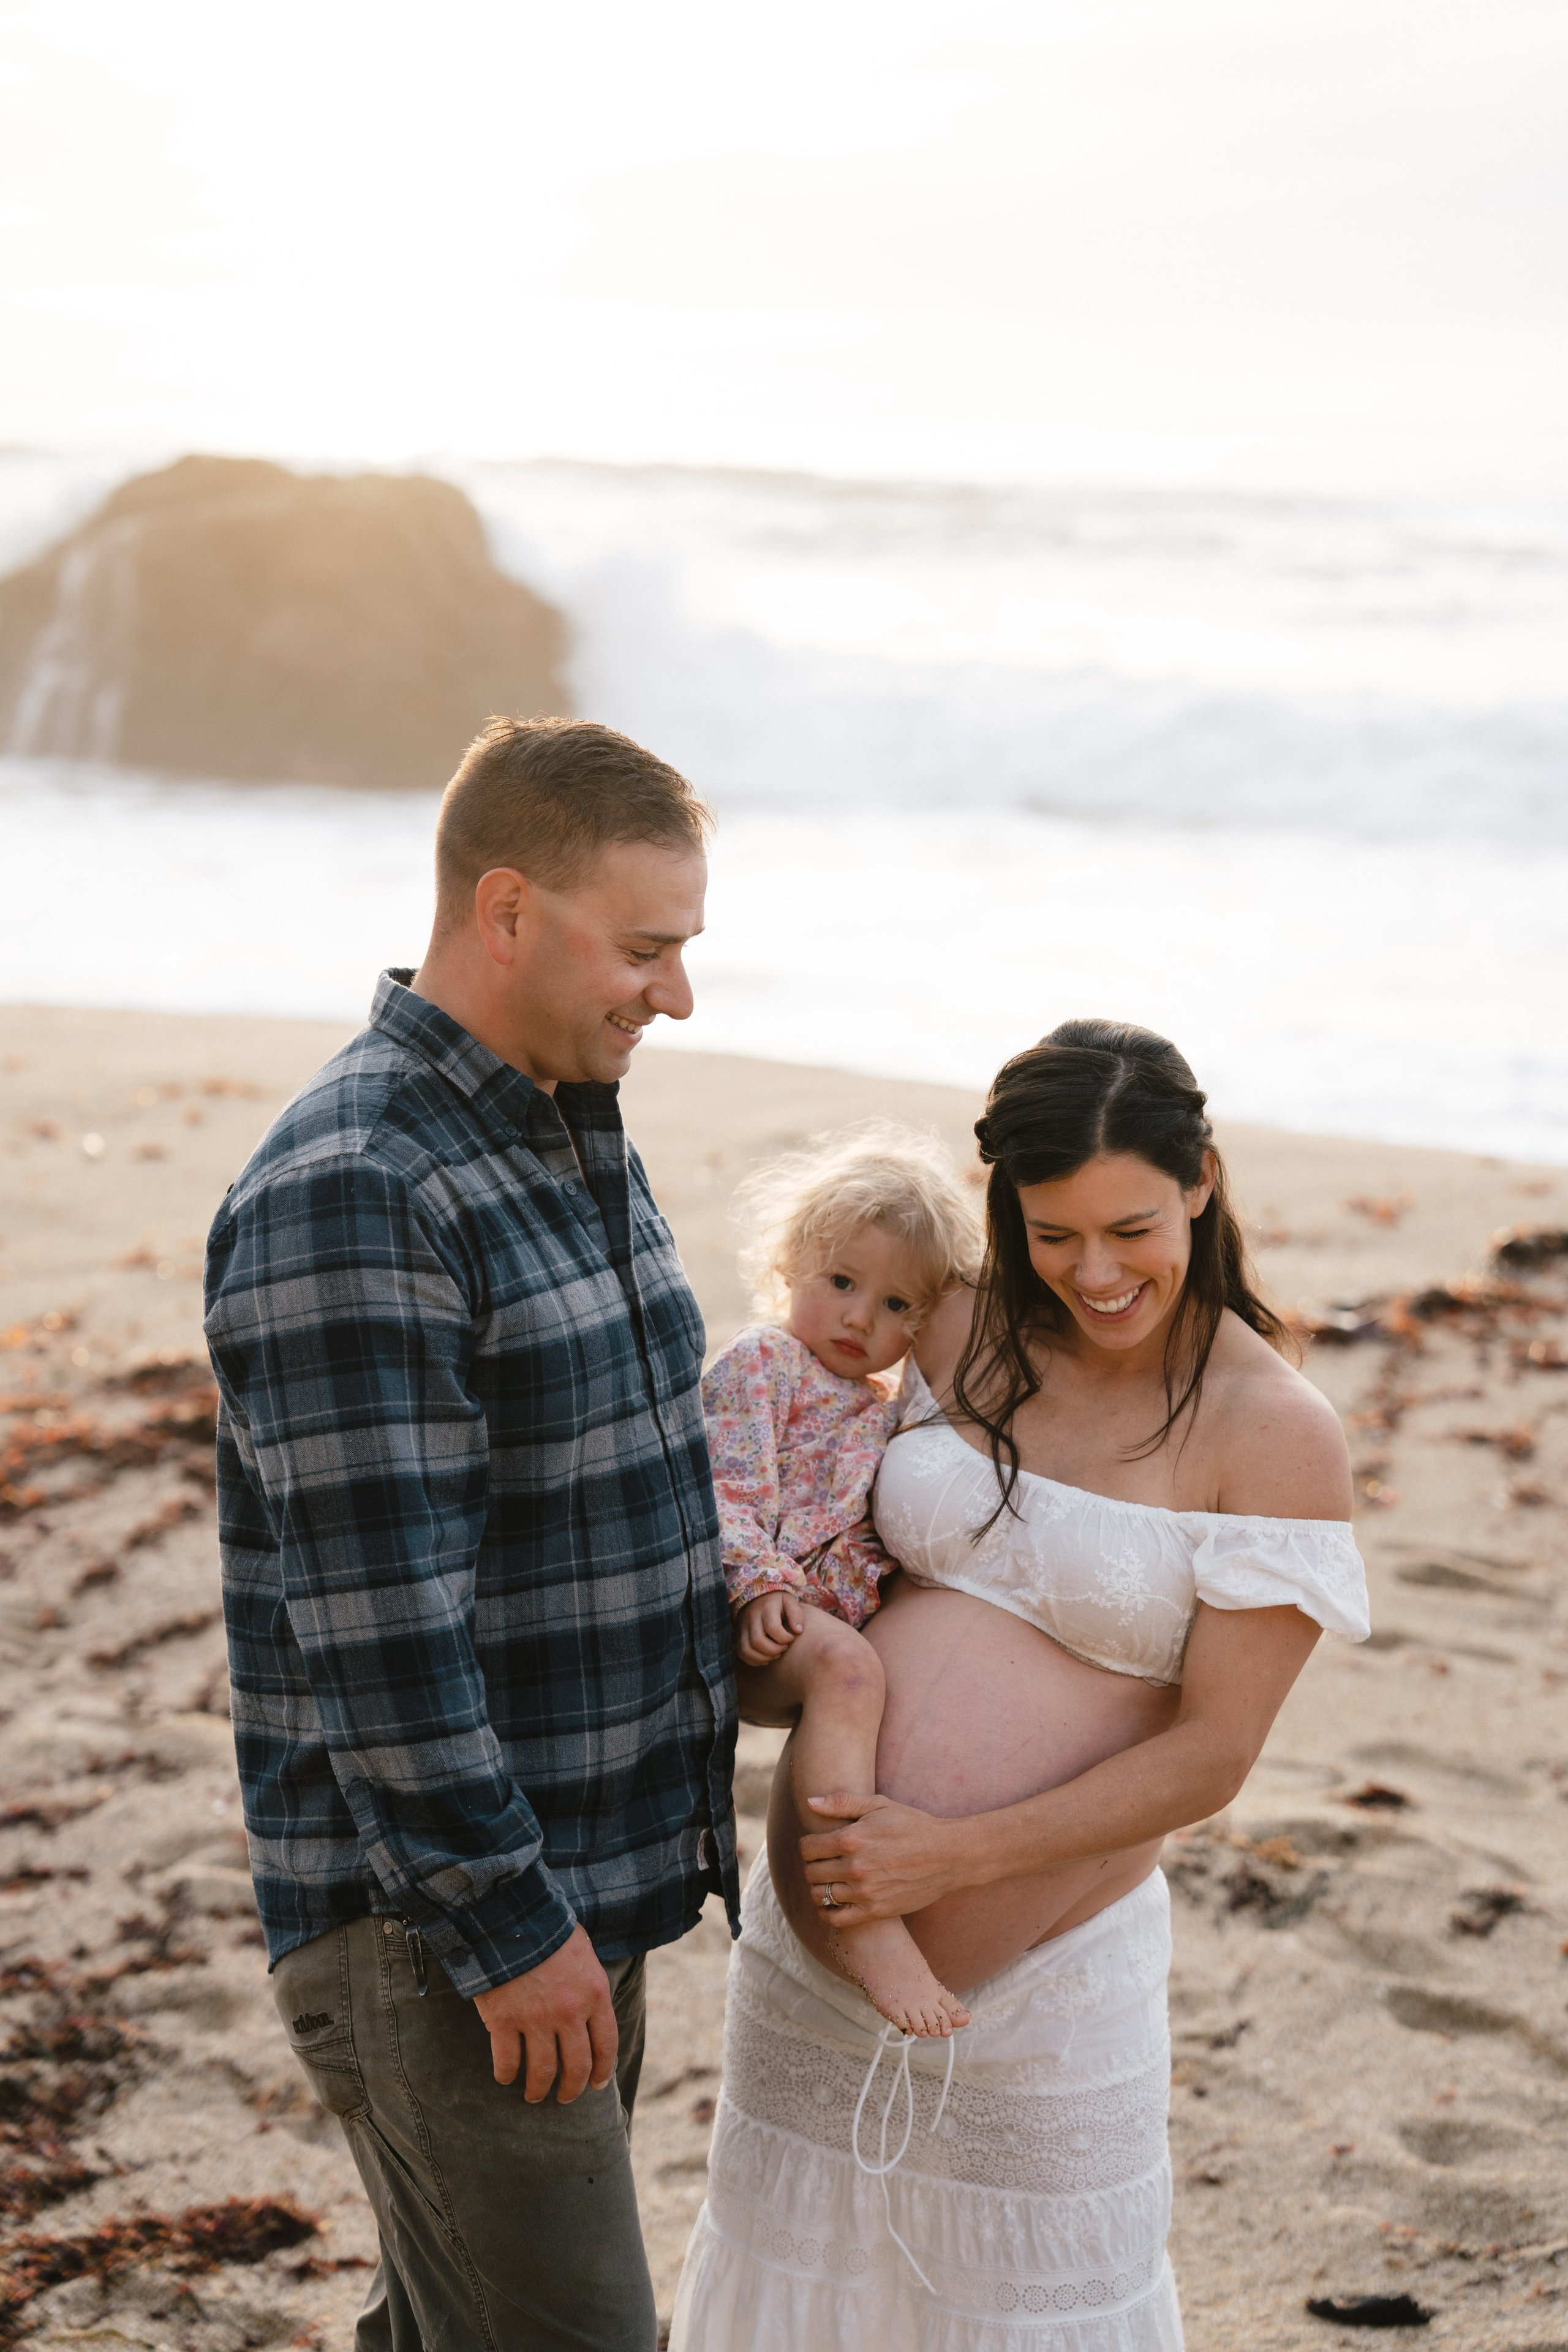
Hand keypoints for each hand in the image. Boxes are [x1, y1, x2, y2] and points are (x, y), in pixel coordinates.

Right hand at [472, 1924, 616, 2103]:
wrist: (511, 1915)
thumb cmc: (550, 1930)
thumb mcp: (584, 1953)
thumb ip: (589, 1986)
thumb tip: (592, 2013)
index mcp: (594, 1994)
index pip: (606, 2045)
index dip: (602, 2070)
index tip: (597, 2083)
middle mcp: (569, 2012)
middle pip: (576, 2066)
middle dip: (572, 2088)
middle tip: (565, 2096)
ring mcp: (535, 2019)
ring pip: (542, 2071)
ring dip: (539, 2090)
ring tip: (534, 2095)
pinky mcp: (503, 2020)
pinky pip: (507, 2062)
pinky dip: (506, 2075)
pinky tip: (506, 2077)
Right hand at [735, 1589, 804, 1666]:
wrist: (756, 1596)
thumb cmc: (777, 1601)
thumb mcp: (789, 1601)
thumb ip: (796, 1614)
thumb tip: (798, 1631)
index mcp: (766, 1607)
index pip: (772, 1628)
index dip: (784, 1638)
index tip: (791, 1638)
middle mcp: (751, 1617)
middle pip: (757, 1641)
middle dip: (774, 1650)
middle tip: (784, 1648)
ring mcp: (742, 1627)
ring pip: (747, 1649)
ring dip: (763, 1657)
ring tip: (776, 1654)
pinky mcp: (738, 1635)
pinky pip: (741, 1653)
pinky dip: (754, 1660)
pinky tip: (766, 1657)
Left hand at [799, 1792, 975, 1927]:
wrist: (947, 1856)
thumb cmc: (913, 1826)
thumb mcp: (879, 1805)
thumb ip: (842, 1803)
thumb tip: (809, 1802)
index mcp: (852, 1839)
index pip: (807, 1848)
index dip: (808, 1845)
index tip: (817, 1844)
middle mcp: (855, 1867)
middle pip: (811, 1872)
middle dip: (813, 1865)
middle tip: (824, 1861)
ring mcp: (864, 1892)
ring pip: (819, 1895)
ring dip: (819, 1887)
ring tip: (829, 1880)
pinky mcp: (875, 1911)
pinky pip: (836, 1919)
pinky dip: (827, 1912)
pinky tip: (832, 1902)